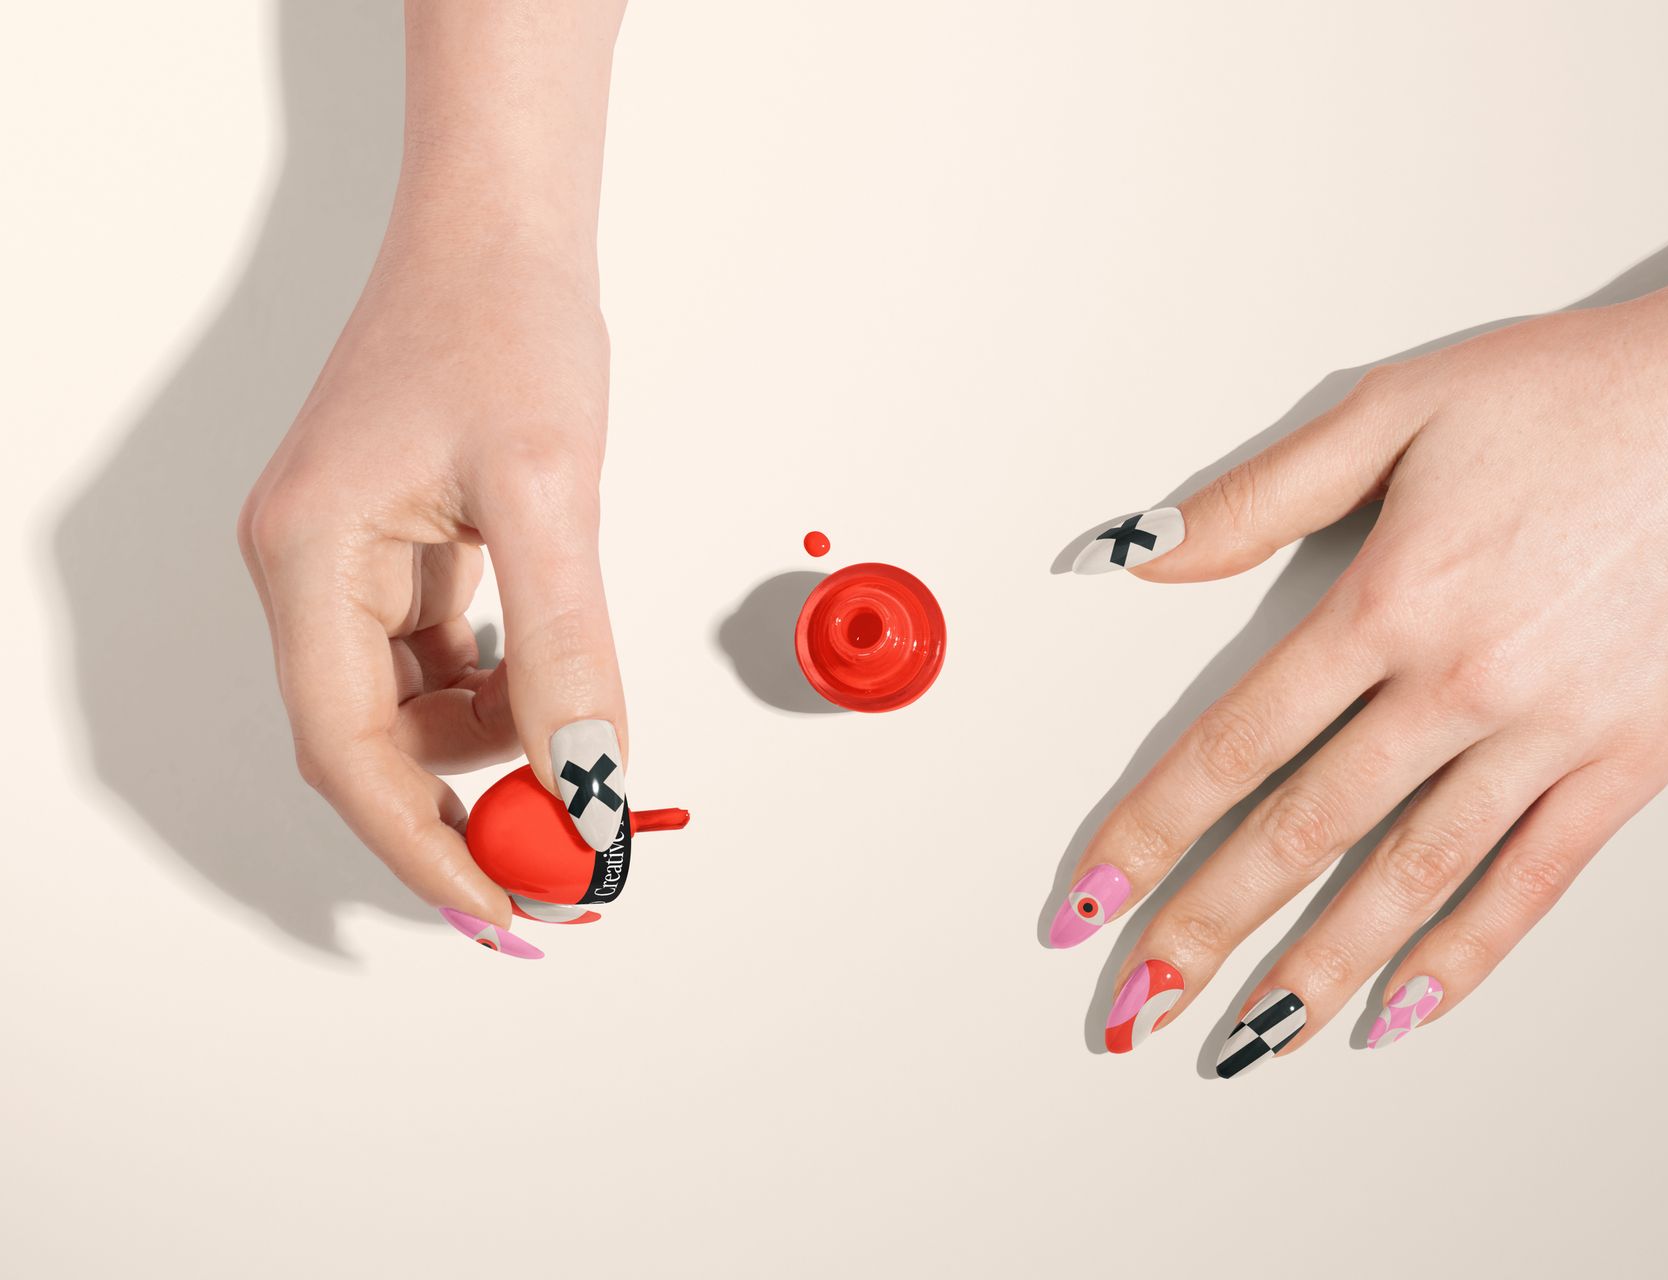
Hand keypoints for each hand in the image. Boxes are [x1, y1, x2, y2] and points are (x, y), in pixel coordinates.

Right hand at [238, 0, 629, 955]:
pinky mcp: (393, 552)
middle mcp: (307, 570)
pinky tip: (546, 668)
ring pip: (409, 708)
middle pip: (369, 745)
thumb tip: (592, 784)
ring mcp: (346, 563)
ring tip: (576, 716)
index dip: (424, 845)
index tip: (509, 908)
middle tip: (570, 845)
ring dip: (493, 740)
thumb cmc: (507, 325)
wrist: (503, 228)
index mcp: (308, 560)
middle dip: (466, 804)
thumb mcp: (551, 498)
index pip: (347, 753)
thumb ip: (564, 651)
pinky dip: (496, 687)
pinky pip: (433, 659)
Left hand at [1055, 148, 1667, 1067]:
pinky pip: (1533, 882)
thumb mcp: (1396, 406)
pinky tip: (1403, 1010)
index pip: (1235, 744)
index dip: (1150, 830)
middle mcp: (1462, 682)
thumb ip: (1258, 496)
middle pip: (1303, 831)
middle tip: (1135, 1004)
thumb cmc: (1580, 391)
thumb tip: (1137, 557)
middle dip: (1205, 926)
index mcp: (1389, 598)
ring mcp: (1552, 734)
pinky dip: (1466, 954)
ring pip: (1409, 877)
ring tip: (1248, 1038)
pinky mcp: (1631, 764)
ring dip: (1318, 968)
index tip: (1091, 897)